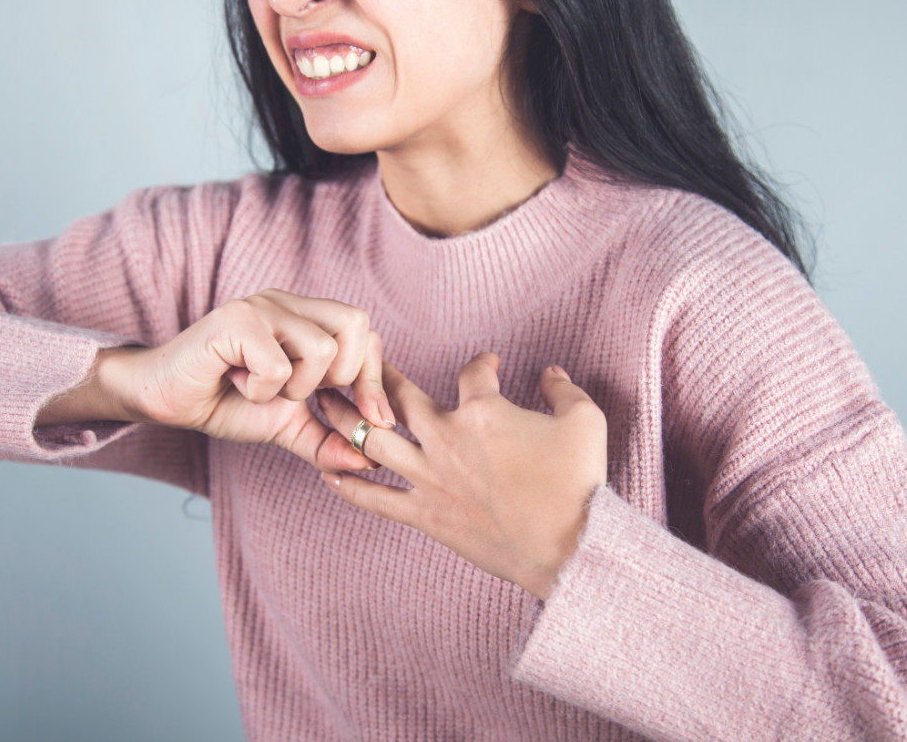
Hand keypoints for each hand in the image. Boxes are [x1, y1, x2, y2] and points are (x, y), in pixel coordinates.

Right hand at [40, 289, 393, 471]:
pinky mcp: (235, 320)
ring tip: (260, 387)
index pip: (366, 333)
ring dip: (294, 387)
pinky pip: (277, 365)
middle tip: (299, 395)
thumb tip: (369, 461)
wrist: (166, 401)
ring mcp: (262, 306)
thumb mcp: (287, 425)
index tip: (373, 419)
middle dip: (339, 378)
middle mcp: (288, 303)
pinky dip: (260, 390)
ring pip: (321, 349)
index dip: (374, 379)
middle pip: (356, 327)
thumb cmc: (225, 403)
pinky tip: (236, 382)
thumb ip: (328, 440)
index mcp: (306, 318)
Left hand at [316, 353, 606, 599]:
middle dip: (375, 372)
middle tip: (357, 357)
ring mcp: (431, 478)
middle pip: (397, 396)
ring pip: (372, 441)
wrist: (568, 548)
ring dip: (344, 418)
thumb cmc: (579, 484)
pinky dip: (350, 486)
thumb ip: (564, 390)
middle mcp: (447, 439)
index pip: (473, 372)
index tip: (489, 364)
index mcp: (484, 412)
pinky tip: (328, 473)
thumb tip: (551, 371)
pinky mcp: (426, 515)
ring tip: (322, 402)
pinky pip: (376, 499)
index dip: (483, 363)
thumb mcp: (585, 423)